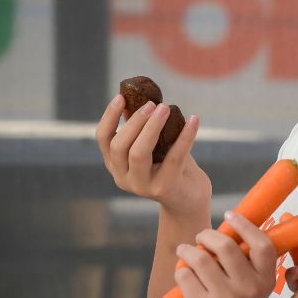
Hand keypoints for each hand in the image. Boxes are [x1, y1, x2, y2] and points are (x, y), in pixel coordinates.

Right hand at [95, 93, 210, 215]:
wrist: (189, 200)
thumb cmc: (171, 168)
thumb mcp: (154, 148)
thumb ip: (142, 129)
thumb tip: (135, 98)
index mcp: (116, 165)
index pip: (103, 139)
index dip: (109, 117)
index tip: (120, 97)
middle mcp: (124, 178)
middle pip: (119, 146)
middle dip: (134, 121)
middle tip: (152, 104)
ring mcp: (142, 186)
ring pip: (139, 153)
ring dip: (152, 127)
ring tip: (165, 108)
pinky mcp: (164, 188)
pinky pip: (174, 157)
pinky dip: (185, 136)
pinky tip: (194, 120)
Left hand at [174, 212, 277, 297]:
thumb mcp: (252, 286)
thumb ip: (246, 261)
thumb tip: (231, 222)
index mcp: (266, 280)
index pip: (261, 244)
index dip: (245, 225)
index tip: (230, 214)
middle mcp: (249, 289)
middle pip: (226, 246)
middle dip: (207, 235)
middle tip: (200, 237)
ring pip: (200, 258)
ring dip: (188, 250)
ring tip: (185, 251)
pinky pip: (185, 276)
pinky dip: (180, 270)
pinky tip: (182, 274)